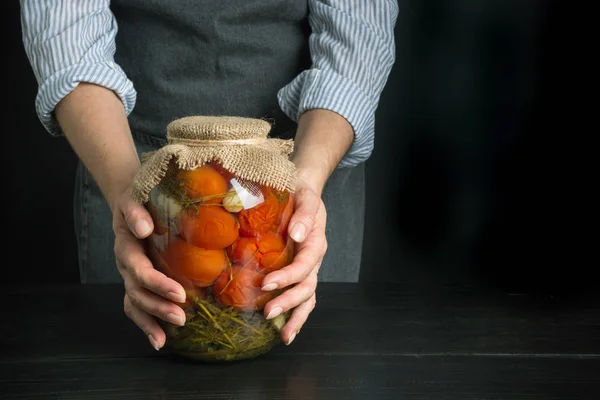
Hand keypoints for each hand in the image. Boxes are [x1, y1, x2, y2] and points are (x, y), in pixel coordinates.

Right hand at [113, 189, 186, 350]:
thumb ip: (136, 211)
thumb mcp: (134, 197)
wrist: (130, 200)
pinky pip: (136, 306)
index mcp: (126, 244)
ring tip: (170, 334)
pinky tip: (159, 339)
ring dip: (152, 319)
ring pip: (135, 302)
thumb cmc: (138, 197)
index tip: (179, 294)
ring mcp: (129, 274)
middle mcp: (125, 263)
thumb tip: (146, 228)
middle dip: (159, 306)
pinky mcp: (136, 280)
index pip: (139, 270)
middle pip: (137, 291)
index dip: (157, 284)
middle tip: (181, 317)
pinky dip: (146, 324)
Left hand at [260, 178, 327, 344]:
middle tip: (268, 313)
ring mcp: (308, 267)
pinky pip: (301, 295)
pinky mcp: (300, 270)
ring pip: (308, 297)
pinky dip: (295, 313)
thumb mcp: (305, 197)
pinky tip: (283, 328)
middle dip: (289, 302)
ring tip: (284, 336)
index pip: (305, 264)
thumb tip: (297, 234)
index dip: (288, 277)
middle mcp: (314, 258)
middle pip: (307, 287)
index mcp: (315, 241)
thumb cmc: (300, 192)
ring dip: (296, 316)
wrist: (303, 189)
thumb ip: (304, 215)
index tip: (266, 283)